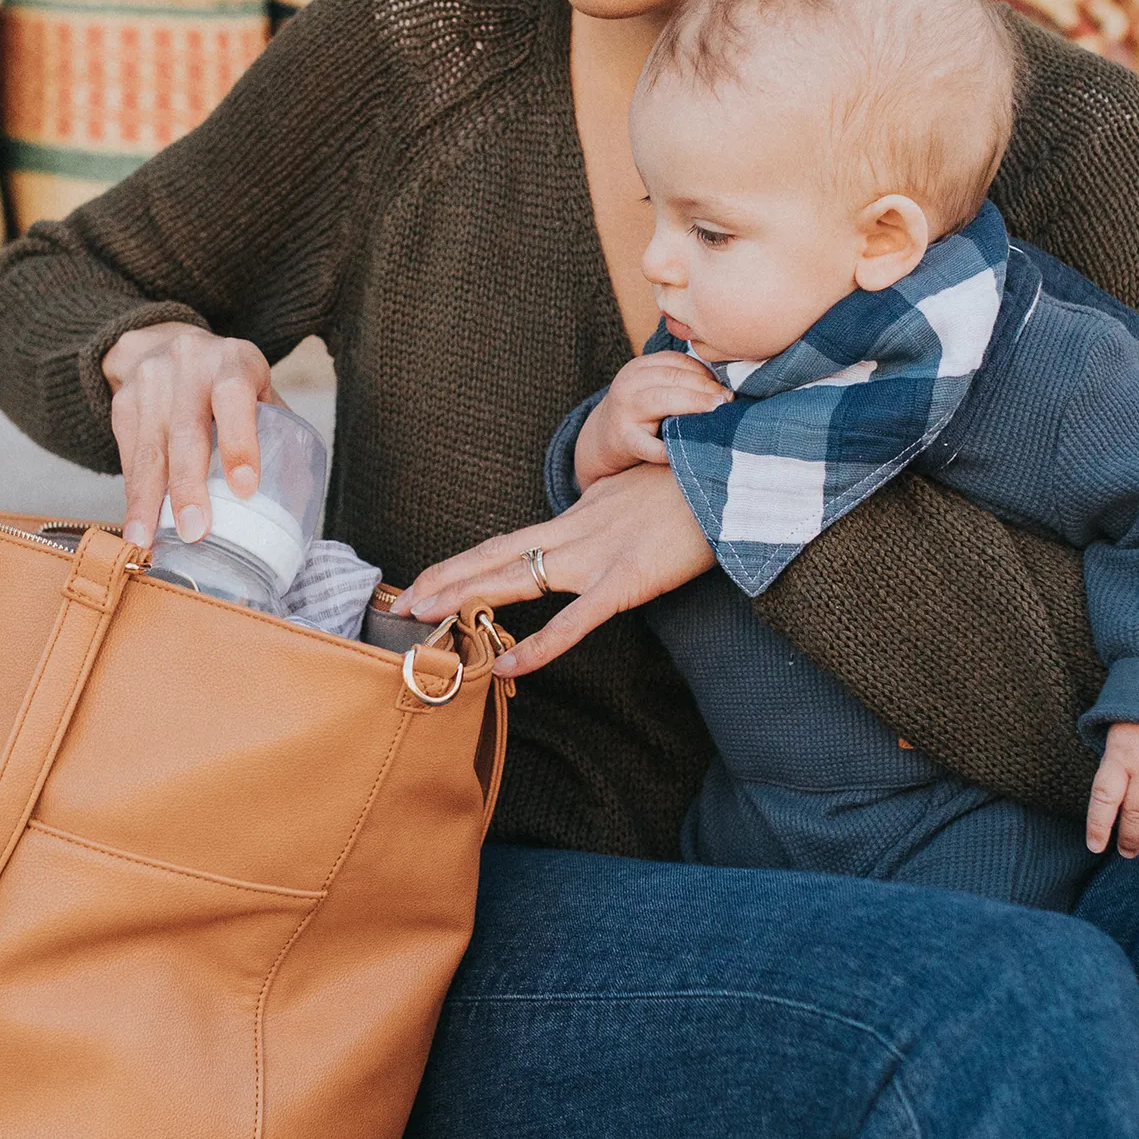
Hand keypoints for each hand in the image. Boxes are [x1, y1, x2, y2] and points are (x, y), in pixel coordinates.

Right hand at [103, 322, 275, 547]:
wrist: (164, 342)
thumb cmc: (226, 382)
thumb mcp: (256, 389)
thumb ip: (273, 430)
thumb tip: (292, 498)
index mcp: (234, 361)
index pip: (234, 396)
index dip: (239, 442)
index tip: (245, 489)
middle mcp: (188, 365)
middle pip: (186, 431)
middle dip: (189, 486)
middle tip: (195, 531)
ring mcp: (150, 382)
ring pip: (149, 448)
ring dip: (148, 501)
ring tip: (147, 540)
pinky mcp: (123, 402)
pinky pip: (129, 455)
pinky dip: (134, 493)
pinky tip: (137, 522)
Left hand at [391, 464, 715, 677]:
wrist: (738, 470)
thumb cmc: (700, 486)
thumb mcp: (645, 502)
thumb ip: (617, 521)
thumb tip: (607, 534)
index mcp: (582, 517)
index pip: (510, 542)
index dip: (466, 562)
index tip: (428, 579)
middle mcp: (578, 532)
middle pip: (497, 556)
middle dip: (446, 580)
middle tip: (401, 602)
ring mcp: (599, 555)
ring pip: (518, 578)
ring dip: (467, 598)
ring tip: (424, 617)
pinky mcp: (628, 579)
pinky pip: (576, 620)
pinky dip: (540, 646)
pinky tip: (509, 668)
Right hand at [574, 351, 730, 488]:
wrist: (603, 440)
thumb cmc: (641, 414)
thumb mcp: (653, 388)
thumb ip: (680, 381)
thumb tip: (725, 388)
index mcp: (638, 368)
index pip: (677, 361)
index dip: (705, 373)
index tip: (724, 387)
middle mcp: (628, 384)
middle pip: (673, 378)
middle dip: (705, 388)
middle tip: (728, 400)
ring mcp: (623, 411)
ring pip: (662, 400)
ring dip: (694, 405)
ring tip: (717, 413)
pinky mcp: (623, 439)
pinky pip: (650, 444)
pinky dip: (670, 448)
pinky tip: (691, 450)